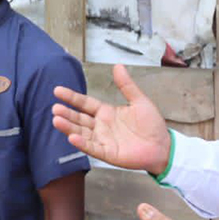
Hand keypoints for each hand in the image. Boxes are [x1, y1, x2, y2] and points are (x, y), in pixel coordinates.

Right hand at [52, 64, 170, 174]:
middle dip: (67, 114)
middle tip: (55, 108)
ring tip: (56, 120)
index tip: (57, 91)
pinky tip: (72, 137)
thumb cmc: (152, 125)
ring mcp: (103, 140)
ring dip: (69, 127)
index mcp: (106, 112)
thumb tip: (117, 66)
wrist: (163, 146)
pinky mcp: (108, 153)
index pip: (85, 104)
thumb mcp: (139, 101)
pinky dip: (82, 143)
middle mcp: (101, 126)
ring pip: (82, 132)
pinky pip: (92, 148)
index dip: (72, 97)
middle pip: (79, 119)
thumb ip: (127, 86)